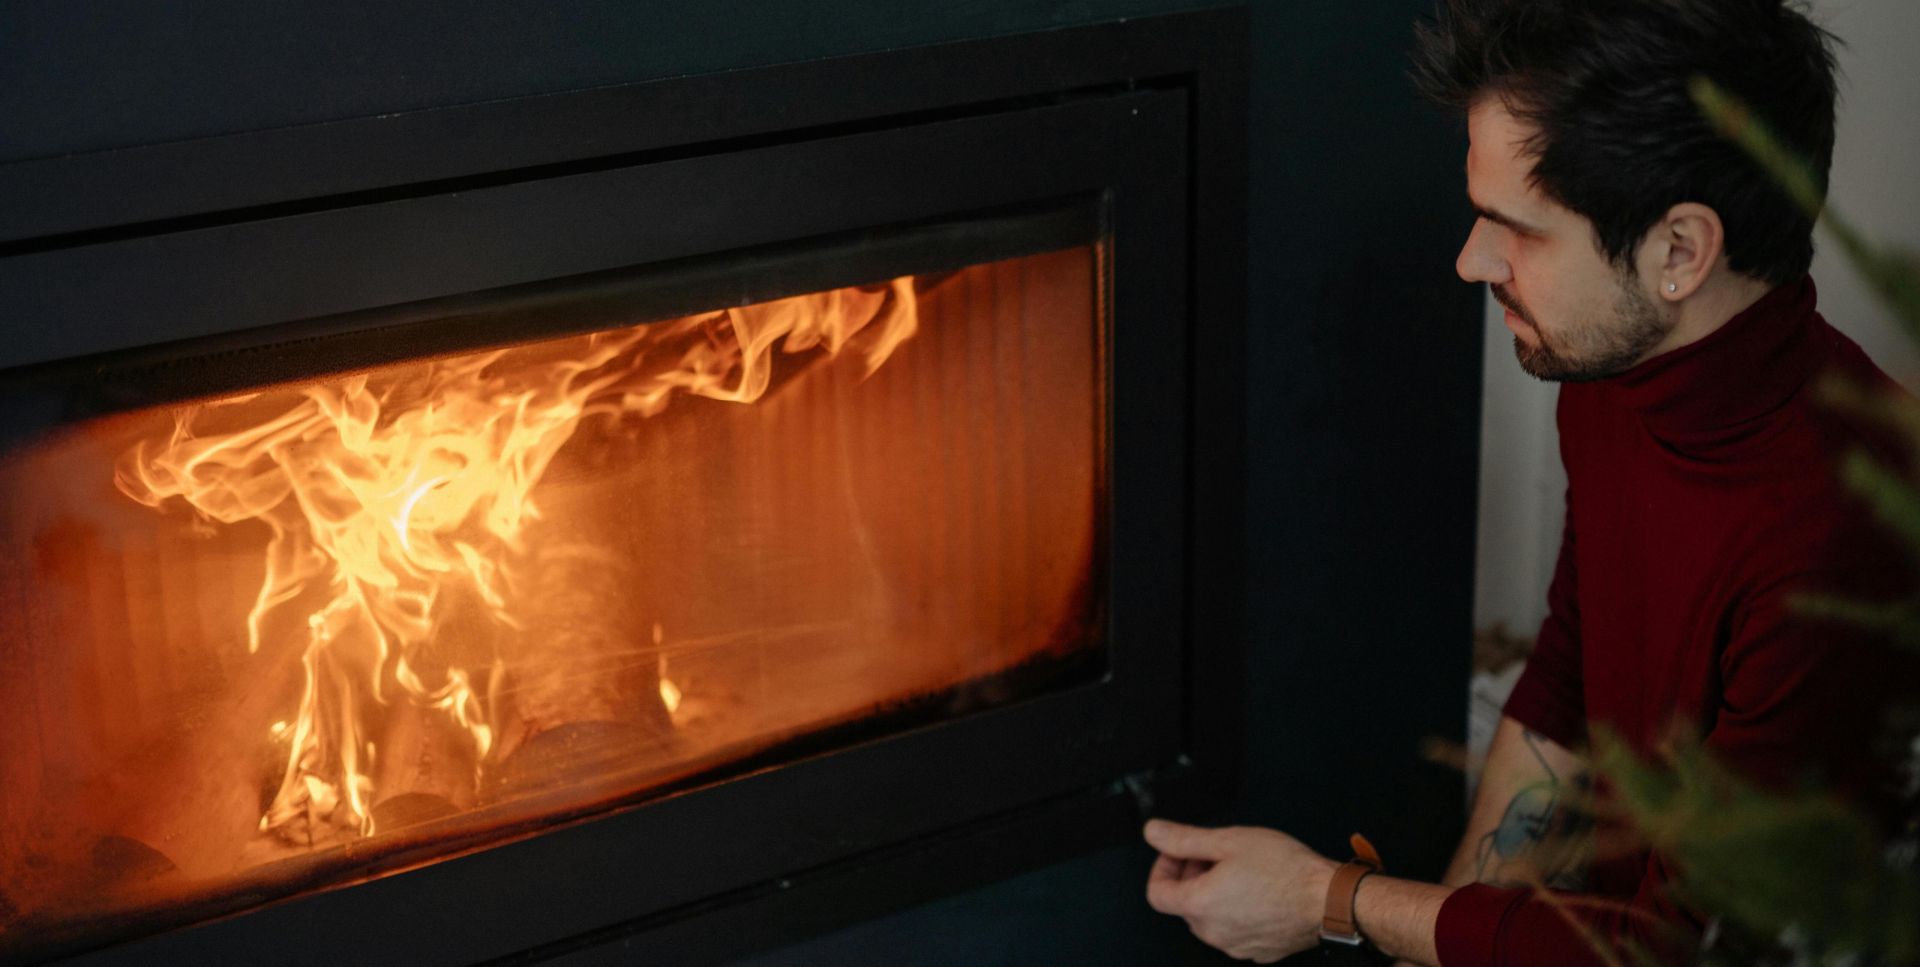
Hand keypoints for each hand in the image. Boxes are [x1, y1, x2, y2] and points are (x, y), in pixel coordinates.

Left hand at [1143, 819, 1337, 962]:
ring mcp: (1236, 946)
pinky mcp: (1258, 951)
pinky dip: (1237, 910)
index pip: (1157, 893)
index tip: (1180, 854)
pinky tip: (1258, 890)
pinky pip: (1235, 929)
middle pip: (1184, 904)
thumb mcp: (1229, 840)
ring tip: (1241, 870)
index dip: (1163, 868)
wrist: (1329, 899)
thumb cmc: (1286, 870)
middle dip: (1193, 875)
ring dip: (1215, 893)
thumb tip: (1154, 832)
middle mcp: (1214, 932)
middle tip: (1216, 854)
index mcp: (1200, 905)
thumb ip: (1183, 838)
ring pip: (1210, 917)